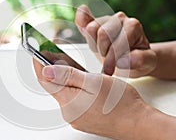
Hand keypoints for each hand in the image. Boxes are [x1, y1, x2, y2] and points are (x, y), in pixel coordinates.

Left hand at [33, 60, 154, 139]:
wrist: (138, 124)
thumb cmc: (121, 104)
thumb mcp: (94, 82)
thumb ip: (68, 75)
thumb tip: (46, 70)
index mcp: (69, 101)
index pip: (45, 79)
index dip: (39, 63)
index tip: (37, 50)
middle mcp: (69, 112)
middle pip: (54, 86)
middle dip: (52, 68)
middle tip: (54, 52)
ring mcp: (76, 117)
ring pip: (64, 92)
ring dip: (64, 77)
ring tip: (68, 63)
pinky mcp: (84, 118)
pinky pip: (73, 99)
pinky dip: (73, 87)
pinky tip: (80, 80)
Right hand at [75, 5, 156, 77]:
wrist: (134, 57)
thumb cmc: (140, 59)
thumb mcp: (147, 63)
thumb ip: (140, 60)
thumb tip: (123, 60)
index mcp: (133, 26)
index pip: (115, 41)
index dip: (111, 59)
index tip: (109, 71)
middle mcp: (120, 18)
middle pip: (101, 33)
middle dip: (103, 52)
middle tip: (108, 62)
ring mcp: (106, 19)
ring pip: (91, 29)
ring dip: (94, 45)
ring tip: (104, 53)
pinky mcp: (95, 22)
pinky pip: (84, 18)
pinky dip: (81, 19)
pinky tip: (82, 22)